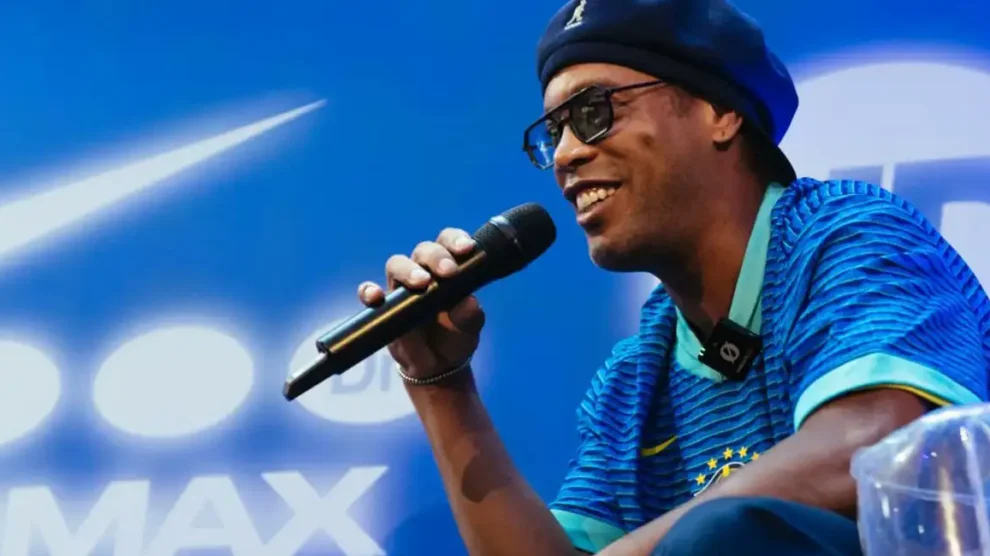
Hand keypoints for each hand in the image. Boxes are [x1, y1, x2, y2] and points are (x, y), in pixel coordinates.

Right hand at [358, 227, 485, 379]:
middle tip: (448, 272)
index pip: (448, 242)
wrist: (438, 365)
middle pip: (423, 251)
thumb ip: (470, 315)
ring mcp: (401, 288)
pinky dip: (368, 291)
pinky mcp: (384, 307)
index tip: (467, 248)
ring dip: (407, 270)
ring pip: (396, 264)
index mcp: (447, 268)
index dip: (456, 240)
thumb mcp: (469, 328)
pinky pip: (368, 292)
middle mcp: (423, 272)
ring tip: (421, 283)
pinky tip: (376, 297)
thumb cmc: (455, 335)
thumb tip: (469, 302)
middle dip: (436, 256)